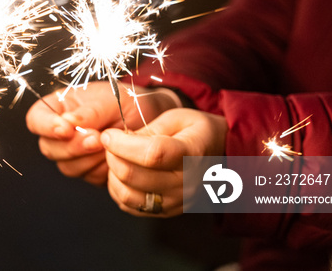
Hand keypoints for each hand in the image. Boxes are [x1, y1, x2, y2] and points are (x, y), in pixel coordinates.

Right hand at [25, 81, 180, 185]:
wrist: (152, 119)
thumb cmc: (129, 101)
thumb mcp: (112, 99)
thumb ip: (90, 112)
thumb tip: (68, 122)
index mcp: (60, 107)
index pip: (37, 119)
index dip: (46, 127)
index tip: (66, 129)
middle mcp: (62, 132)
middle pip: (48, 148)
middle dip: (72, 147)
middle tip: (96, 139)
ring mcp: (74, 153)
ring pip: (67, 167)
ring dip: (88, 159)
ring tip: (109, 145)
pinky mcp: (90, 170)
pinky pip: (88, 177)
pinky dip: (102, 169)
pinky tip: (115, 156)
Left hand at [101, 108, 226, 216]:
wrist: (222, 156)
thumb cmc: (196, 132)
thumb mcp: (177, 118)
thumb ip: (149, 129)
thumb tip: (119, 140)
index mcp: (191, 153)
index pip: (152, 154)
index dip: (123, 144)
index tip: (109, 135)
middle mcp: (186, 183)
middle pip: (134, 176)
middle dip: (112, 156)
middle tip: (110, 143)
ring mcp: (177, 201)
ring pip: (128, 195)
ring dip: (112, 174)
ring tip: (115, 158)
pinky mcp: (167, 212)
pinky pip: (130, 207)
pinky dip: (117, 190)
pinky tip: (121, 174)